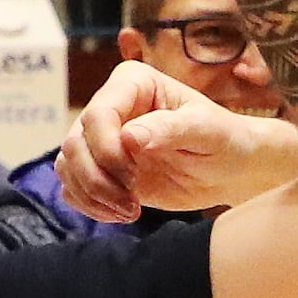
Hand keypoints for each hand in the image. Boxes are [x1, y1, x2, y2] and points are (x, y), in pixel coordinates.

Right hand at [59, 62, 297, 220]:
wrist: (230, 168)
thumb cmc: (224, 139)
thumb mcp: (207, 131)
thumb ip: (171, 129)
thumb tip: (129, 137)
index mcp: (132, 83)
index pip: (98, 114)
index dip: (108, 149)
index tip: (134, 176)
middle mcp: (110, 106)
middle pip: (74, 143)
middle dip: (98, 179)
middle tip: (131, 205)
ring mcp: (102, 138)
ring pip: (67, 166)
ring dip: (92, 195)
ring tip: (128, 212)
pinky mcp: (101, 168)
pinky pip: (73, 187)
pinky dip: (89, 205)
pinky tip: (119, 214)